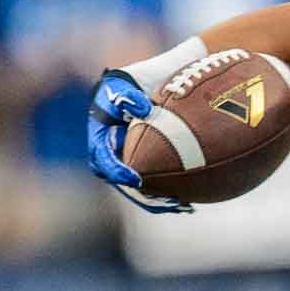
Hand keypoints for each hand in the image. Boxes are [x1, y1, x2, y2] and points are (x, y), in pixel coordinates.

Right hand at [87, 68, 191, 214]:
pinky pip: (155, 188)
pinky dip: (169, 195)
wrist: (140, 90)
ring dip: (159, 201)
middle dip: (144, 196)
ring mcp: (127, 166)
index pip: (103, 161)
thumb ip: (126, 95)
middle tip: (167, 200)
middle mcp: (111, 158)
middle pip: (124, 185)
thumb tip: (144, 110)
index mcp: (100, 140)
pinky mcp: (144, 171)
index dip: (118, 172)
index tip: (136, 178)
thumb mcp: (121, 85)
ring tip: (181, 205)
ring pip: (141, 192)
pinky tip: (189, 204)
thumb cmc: (128, 87)